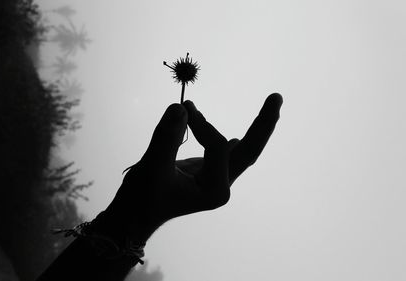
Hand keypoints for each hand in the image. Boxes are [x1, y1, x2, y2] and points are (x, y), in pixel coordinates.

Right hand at [100, 94, 282, 241]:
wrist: (133, 217)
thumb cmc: (142, 198)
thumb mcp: (152, 167)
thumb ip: (167, 137)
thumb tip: (180, 107)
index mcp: (214, 190)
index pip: (217, 146)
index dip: (201, 123)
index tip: (184, 106)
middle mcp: (220, 186)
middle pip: (249, 152)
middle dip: (263, 124)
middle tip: (277, 97)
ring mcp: (215, 181)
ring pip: (240, 152)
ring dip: (254, 129)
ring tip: (272, 104)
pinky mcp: (206, 174)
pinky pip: (224, 153)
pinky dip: (228, 138)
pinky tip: (240, 137)